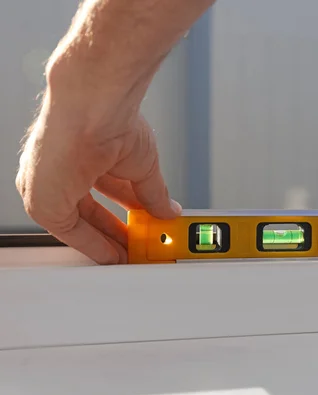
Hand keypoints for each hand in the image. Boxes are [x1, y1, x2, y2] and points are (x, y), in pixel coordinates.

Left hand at [16, 78, 180, 264]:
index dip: (122, 215)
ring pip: (79, 225)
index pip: (101, 194)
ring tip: (132, 255)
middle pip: (89, 213)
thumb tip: (167, 209)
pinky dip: (95, 246)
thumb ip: (153, 193)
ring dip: (108, 242)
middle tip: (137, 248)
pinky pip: (70, 233)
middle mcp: (58, 171)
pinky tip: (115, 255)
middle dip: (116, 234)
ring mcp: (48, 185)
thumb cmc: (111, 117)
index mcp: (79, 155)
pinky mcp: (43, 201)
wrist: (97, 108)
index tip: (139, 231)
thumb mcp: (143, 165)